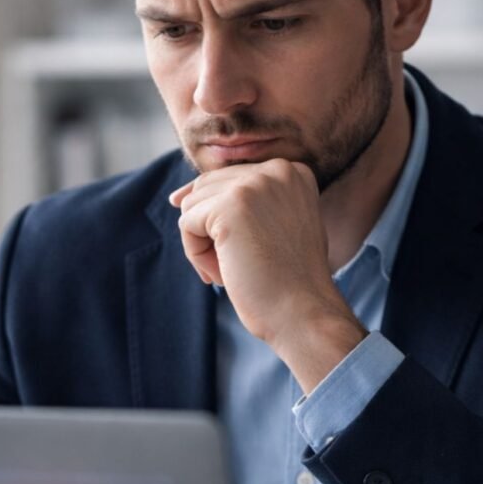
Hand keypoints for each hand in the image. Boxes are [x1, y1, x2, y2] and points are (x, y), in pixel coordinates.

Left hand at [169, 159, 365, 391]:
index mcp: (290, 170)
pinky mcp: (229, 206)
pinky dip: (196, 254)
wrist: (304, 313)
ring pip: (193, 205)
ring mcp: (252, 185)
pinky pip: (186, 223)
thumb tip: (177, 195)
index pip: (228, 180)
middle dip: (211, 231)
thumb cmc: (287, 280)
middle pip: (207, 189)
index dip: (223, 220)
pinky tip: (222, 274)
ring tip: (232, 270)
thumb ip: (242, 203)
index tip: (244, 250)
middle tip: (237, 264)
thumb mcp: (274, 225)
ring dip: (202, 244)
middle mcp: (275, 170)